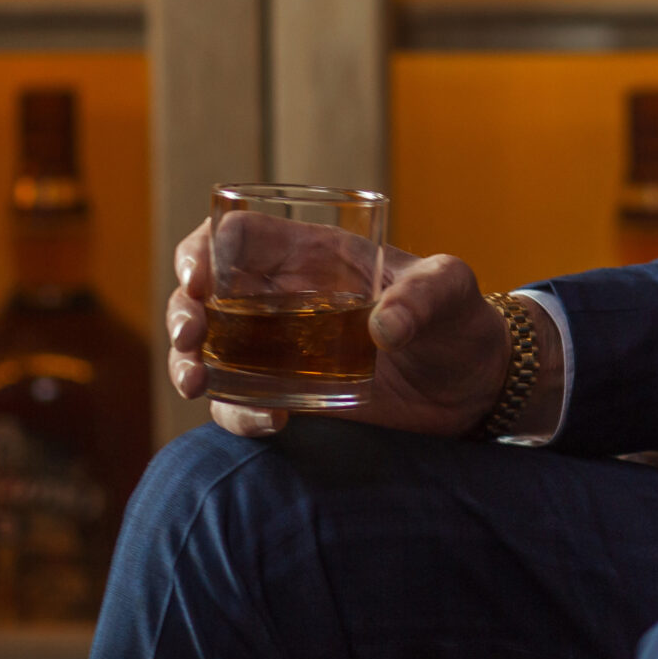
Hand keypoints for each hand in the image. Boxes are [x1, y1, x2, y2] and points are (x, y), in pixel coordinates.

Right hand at [166, 219, 521, 439]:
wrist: (475, 386)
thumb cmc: (460, 319)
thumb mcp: (453, 291)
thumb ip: (427, 294)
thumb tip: (384, 327)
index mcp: (313, 255)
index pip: (238, 237)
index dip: (205, 249)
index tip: (200, 278)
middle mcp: (284, 299)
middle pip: (205, 293)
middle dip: (182, 310)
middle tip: (190, 337)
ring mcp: (282, 351)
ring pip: (210, 351)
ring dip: (188, 364)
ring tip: (197, 383)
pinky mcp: (291, 396)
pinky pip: (244, 403)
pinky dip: (240, 413)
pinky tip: (268, 421)